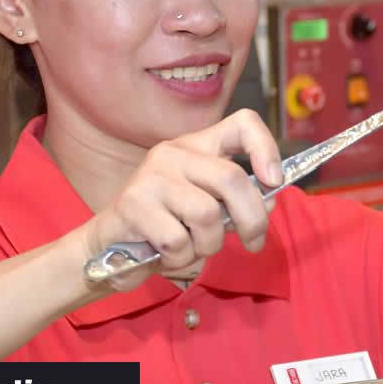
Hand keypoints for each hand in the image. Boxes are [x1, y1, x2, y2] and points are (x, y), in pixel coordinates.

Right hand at [71, 109, 284, 290]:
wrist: (108, 245)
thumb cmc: (165, 225)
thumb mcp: (206, 208)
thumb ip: (236, 202)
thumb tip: (267, 204)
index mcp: (197, 147)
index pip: (242, 124)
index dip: (267, 149)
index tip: (274, 181)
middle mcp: (174, 152)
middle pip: (232, 180)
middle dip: (253, 220)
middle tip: (254, 243)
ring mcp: (152, 175)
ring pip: (207, 216)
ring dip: (208, 245)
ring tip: (192, 248)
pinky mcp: (133, 203)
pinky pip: (178, 241)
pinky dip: (181, 259)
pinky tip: (167, 254)